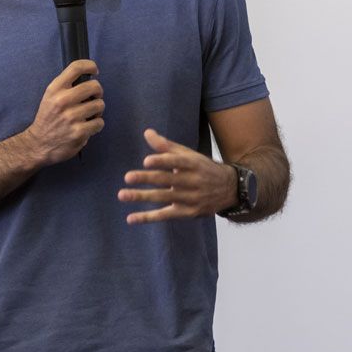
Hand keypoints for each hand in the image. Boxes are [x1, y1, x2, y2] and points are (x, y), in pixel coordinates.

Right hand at [22, 60, 103, 165]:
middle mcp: (62, 101)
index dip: (90, 66)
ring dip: (98, 110)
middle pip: (94, 86)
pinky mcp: (79, 132)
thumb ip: (66, 86)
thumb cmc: (48, 118)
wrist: (38, 144)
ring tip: (89, 114)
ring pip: (100, 105)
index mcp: (55, 89)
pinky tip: (88, 127)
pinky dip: (96, 125)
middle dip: (98, 92)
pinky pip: (99, 122)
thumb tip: (89, 78)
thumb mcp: (50, 96)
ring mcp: (71, 117)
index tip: (94, 71)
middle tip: (94, 98)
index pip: (76, 67)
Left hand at [118, 128, 236, 223]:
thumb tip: (146, 132)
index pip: (176, 162)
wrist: (229, 189)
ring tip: (122, 195)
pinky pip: (165, 215)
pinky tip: (131, 218)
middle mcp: (192, 181)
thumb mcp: (188, 155)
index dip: (162, 161)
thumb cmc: (202, 168)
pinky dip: (147, 217)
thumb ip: (166, 146)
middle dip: (147, 178)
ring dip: (142, 197)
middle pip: (167, 180)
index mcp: (193, 164)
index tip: (146, 161)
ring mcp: (190, 198)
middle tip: (128, 177)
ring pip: (163, 198)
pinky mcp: (187, 213)